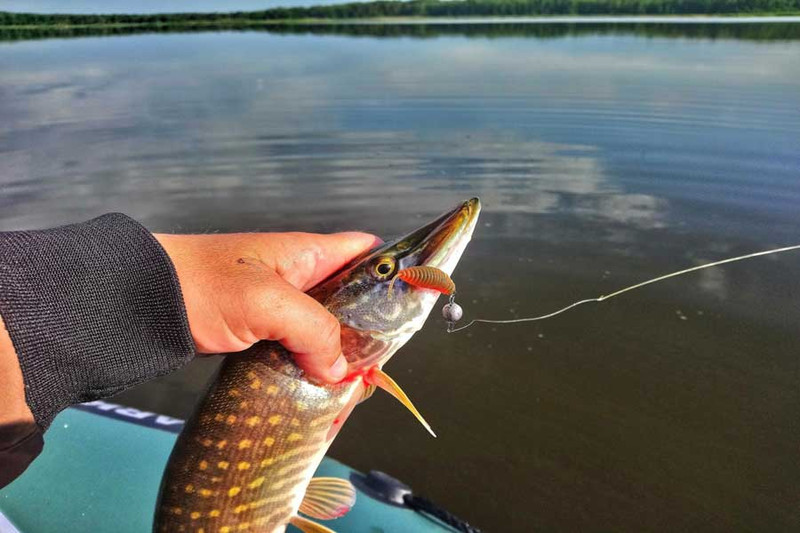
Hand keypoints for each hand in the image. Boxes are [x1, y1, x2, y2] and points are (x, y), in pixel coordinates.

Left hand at [154, 231, 378, 382]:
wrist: (137, 303)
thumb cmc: (199, 284)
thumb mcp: (266, 301)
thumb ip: (314, 329)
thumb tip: (339, 370)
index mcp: (307, 253)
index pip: (364, 251)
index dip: (391, 270)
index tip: (412, 300)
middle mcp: (299, 277)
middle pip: (351, 299)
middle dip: (368, 331)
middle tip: (377, 364)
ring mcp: (278, 306)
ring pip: (324, 330)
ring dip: (338, 357)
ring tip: (351, 388)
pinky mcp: (259, 333)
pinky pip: (297, 349)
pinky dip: (310, 369)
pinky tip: (318, 391)